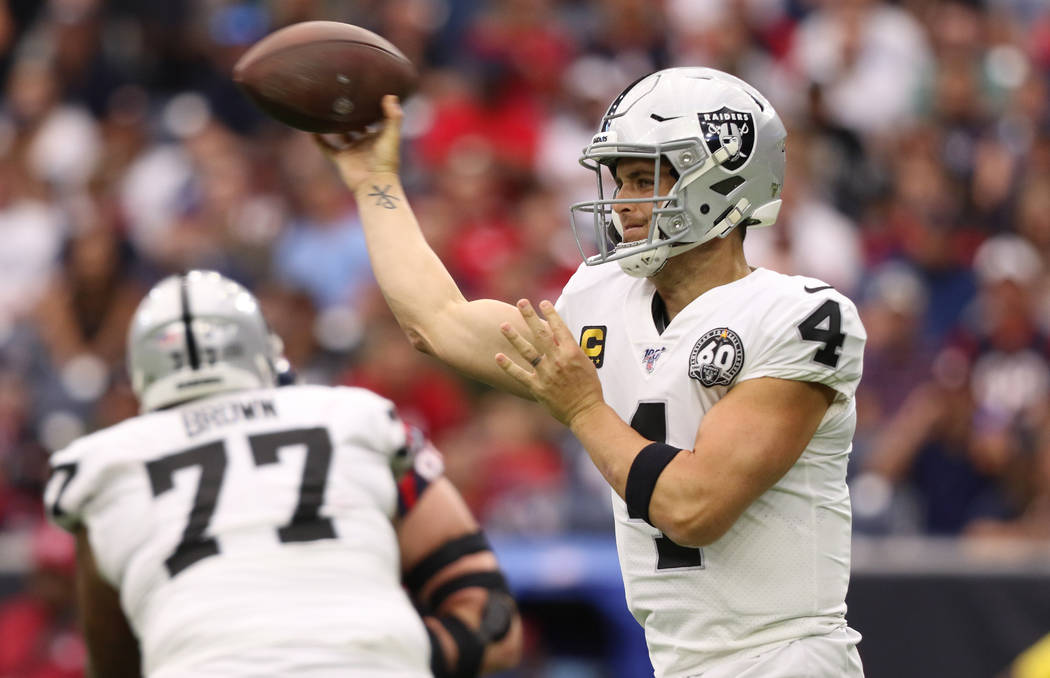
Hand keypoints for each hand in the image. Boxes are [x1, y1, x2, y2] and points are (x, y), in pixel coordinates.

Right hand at [314, 94, 402, 192]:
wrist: (374, 183)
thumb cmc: (386, 160)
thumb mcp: (391, 135)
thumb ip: (393, 116)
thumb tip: (390, 95)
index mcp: (378, 136)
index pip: (375, 118)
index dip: (372, 106)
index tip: (366, 91)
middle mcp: (365, 142)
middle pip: (356, 125)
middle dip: (352, 114)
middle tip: (342, 96)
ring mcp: (352, 150)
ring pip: (341, 134)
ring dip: (334, 125)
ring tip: (325, 109)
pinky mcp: (341, 159)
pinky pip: (327, 148)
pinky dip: (319, 140)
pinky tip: (310, 129)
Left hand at [495, 299, 604, 426]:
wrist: (585, 412)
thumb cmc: (590, 388)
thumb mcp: (587, 364)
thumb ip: (572, 351)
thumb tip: (562, 339)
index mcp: (572, 353)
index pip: (559, 327)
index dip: (550, 313)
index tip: (542, 302)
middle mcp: (557, 360)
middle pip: (540, 333)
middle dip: (529, 316)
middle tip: (521, 302)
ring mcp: (545, 373)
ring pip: (527, 351)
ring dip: (514, 337)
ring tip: (504, 326)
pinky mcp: (537, 387)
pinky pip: (519, 374)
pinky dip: (508, 366)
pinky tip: (497, 357)